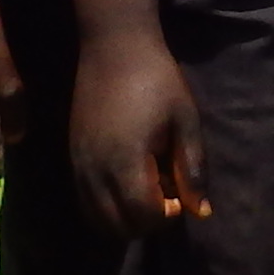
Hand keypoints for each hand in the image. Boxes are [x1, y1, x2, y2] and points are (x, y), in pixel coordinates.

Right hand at [69, 32, 205, 238]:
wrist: (114, 48)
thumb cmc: (157, 81)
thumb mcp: (185, 122)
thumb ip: (192, 169)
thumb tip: (200, 212)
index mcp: (126, 162)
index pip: (144, 216)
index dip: (167, 215)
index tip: (179, 192)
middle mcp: (96, 171)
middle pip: (119, 226)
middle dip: (147, 221)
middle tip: (164, 192)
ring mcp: (80, 166)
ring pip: (98, 219)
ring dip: (124, 218)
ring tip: (144, 188)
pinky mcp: (72, 157)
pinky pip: (85, 202)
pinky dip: (105, 207)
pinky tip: (124, 182)